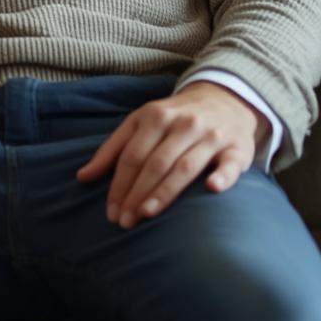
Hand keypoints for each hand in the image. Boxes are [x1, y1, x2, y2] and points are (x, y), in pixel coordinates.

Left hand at [76, 81, 269, 228]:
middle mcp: (182, 124)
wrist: (223, 99)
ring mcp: (211, 135)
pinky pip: (230, 164)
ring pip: (184, 166)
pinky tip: (212, 188)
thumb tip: (82, 177)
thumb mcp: (139, 123)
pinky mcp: (237, 148)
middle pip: (155, 163)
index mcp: (154, 116)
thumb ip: (112, 150)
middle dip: (137, 194)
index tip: (111, 212)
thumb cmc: (172, 118)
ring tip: (147, 214)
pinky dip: (222, 175)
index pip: (132, 156)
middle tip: (125, 222)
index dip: (119, 185)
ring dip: (165, 191)